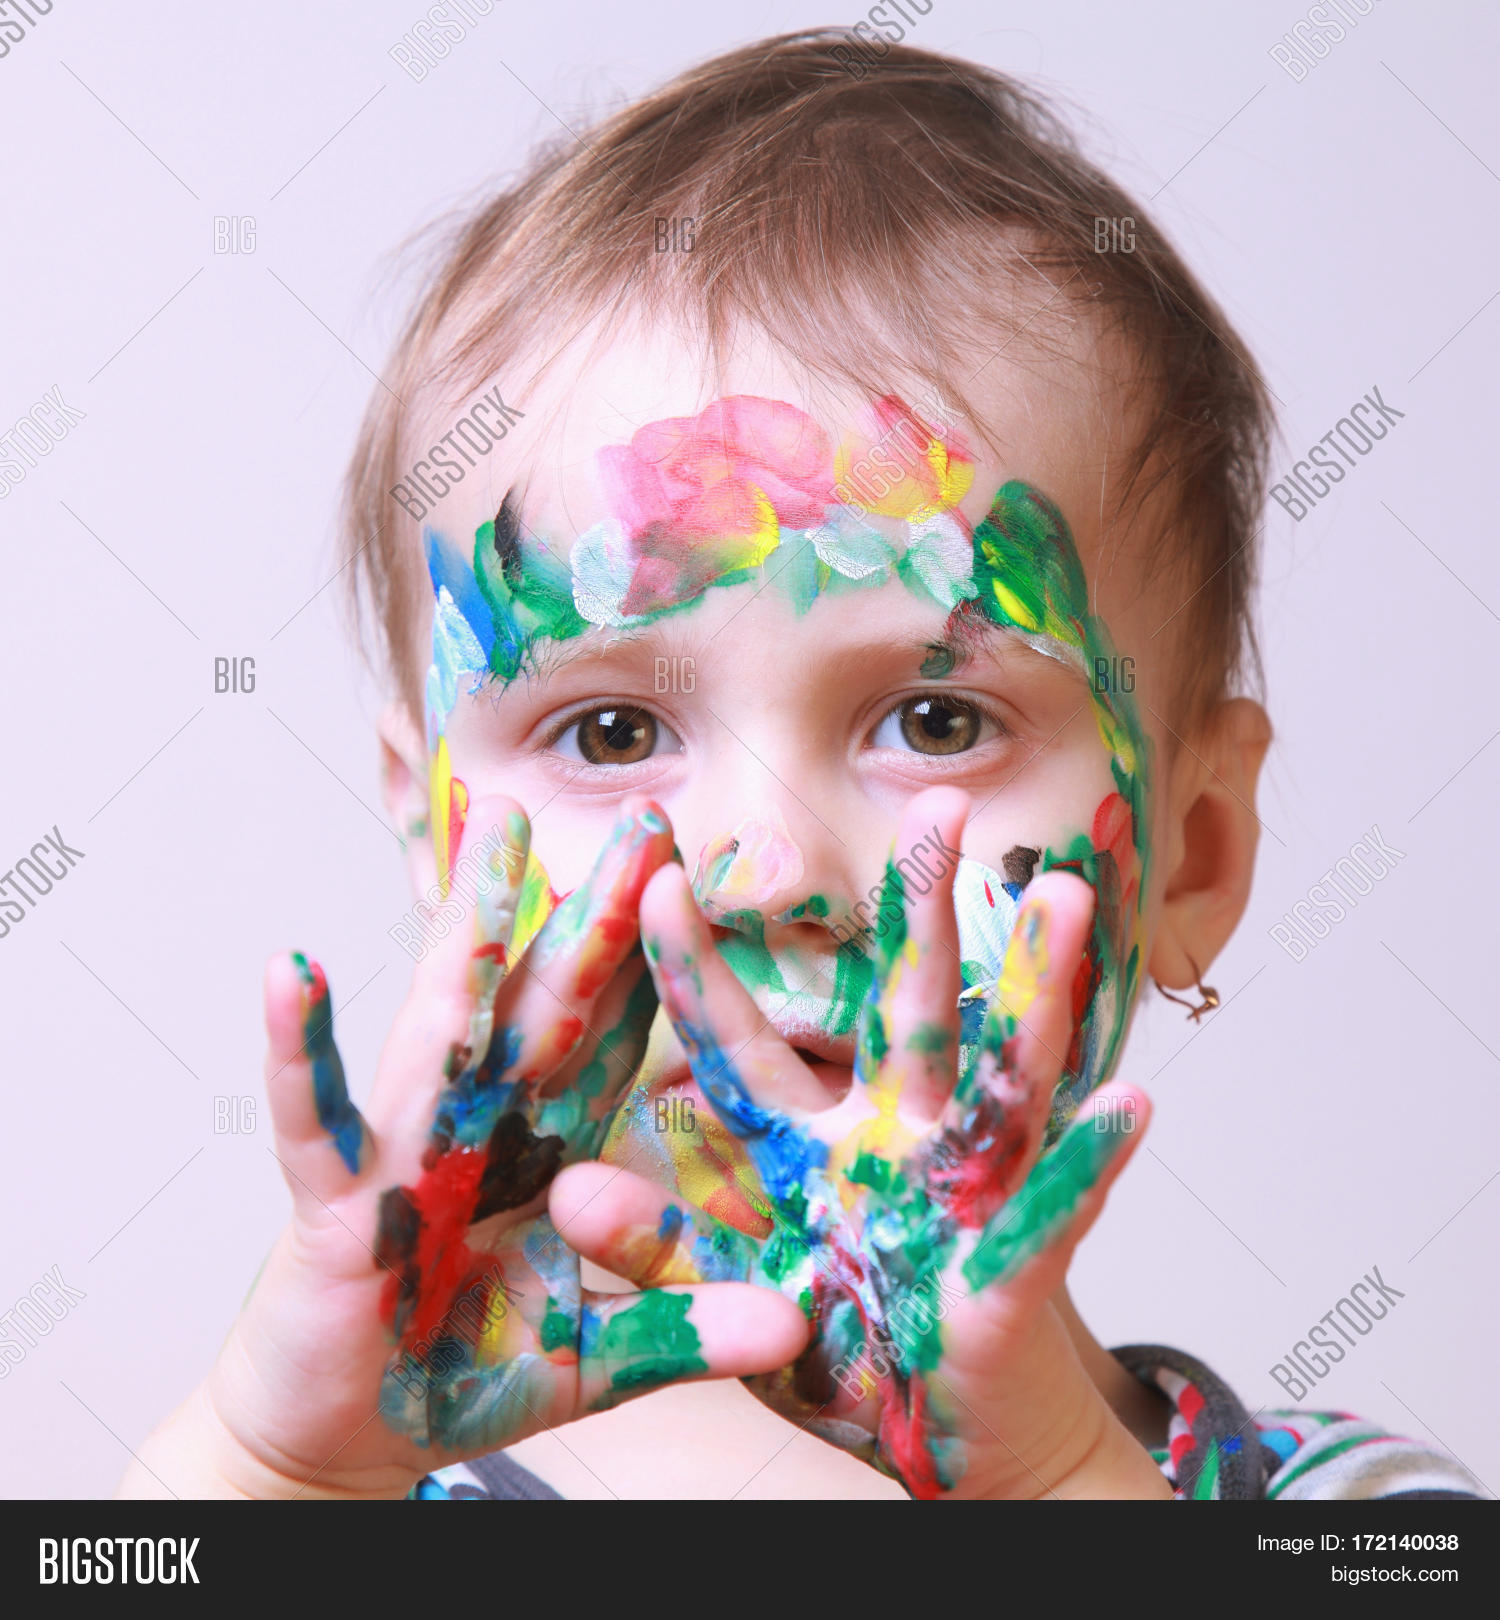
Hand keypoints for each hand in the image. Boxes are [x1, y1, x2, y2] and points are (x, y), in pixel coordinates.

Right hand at [125, 795, 805, 1497]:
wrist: (347, 1434)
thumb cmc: (461, 1372)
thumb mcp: (592, 1359)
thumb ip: (682, 1331)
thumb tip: (796, 1325)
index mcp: (548, 1147)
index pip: (616, 1037)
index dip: (662, 963)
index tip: (715, 884)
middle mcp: (485, 1127)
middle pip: (549, 1001)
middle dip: (599, 911)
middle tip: (649, 817)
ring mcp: (408, 1152)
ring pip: (447, 1021)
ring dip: (471, 925)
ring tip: (495, 830)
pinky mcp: (335, 1202)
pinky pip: (321, 1117)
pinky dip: (302, 1049)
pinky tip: (293, 970)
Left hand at [553, 788, 1154, 1498]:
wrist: (938, 1431)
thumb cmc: (838, 1346)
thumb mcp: (733, 1293)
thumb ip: (659, 1248)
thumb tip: (563, 1189)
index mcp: (808, 1143)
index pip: (746, 1042)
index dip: (698, 968)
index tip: (651, 878)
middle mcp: (894, 1141)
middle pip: (909, 1011)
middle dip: (924, 913)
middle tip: (940, 802)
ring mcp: (962, 1194)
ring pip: (1000, 1079)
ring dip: (1034, 994)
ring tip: (1067, 900)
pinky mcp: (1011, 1273)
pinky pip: (1052, 1213)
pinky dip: (1087, 1165)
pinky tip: (1126, 1101)